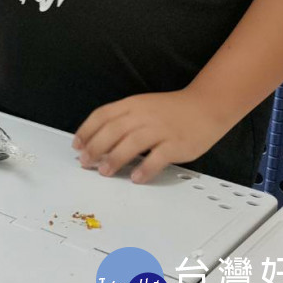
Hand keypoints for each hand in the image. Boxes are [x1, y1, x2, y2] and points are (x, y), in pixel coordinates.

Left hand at [72, 89, 230, 183]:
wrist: (205, 106)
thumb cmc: (171, 110)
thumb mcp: (142, 106)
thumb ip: (121, 119)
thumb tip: (96, 139)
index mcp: (132, 105)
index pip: (102, 115)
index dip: (86, 131)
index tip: (77, 145)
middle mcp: (144, 115)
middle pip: (113, 130)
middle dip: (95, 147)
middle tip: (85, 162)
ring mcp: (160, 129)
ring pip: (132, 143)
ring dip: (115, 158)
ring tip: (104, 171)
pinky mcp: (176, 143)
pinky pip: (157, 157)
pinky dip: (145, 168)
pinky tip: (136, 177)